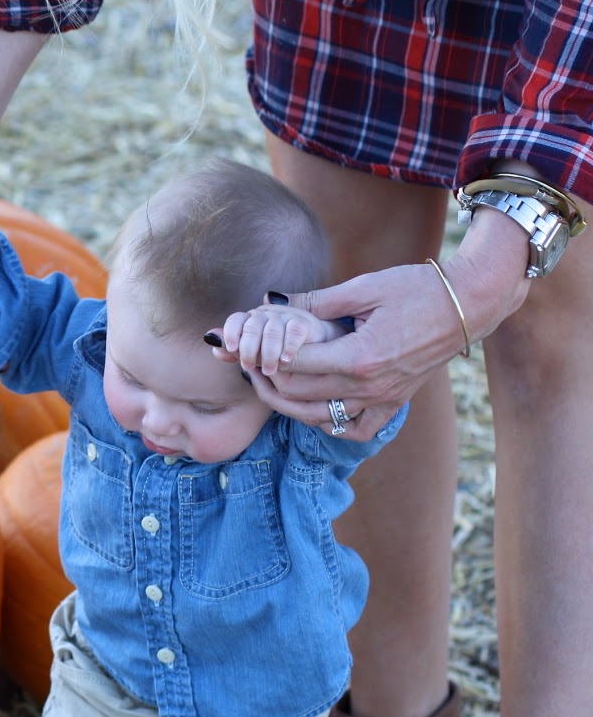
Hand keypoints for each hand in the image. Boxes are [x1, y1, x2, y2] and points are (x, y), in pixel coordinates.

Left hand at [210, 264, 468, 438]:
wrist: (470, 303)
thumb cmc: (418, 288)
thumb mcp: (364, 287)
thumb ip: (316, 301)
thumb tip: (272, 301)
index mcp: (359, 356)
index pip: (293, 366)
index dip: (262, 356)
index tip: (247, 345)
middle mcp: (370, 386)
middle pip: (299, 395)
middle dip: (266, 380)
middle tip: (247, 364)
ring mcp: (384, 398)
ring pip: (320, 418)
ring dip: (288, 404)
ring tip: (270, 383)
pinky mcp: (395, 402)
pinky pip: (356, 428)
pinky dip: (330, 424)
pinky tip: (315, 407)